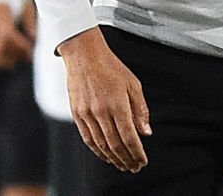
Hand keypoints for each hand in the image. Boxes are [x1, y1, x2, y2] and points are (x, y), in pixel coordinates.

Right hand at [0, 0, 35, 68]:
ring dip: (10, 58)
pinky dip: (3, 57)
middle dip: (16, 54)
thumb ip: (30, 21)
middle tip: (31, 55)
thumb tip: (34, 40)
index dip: (21, 45)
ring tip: (25, 57)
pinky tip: (16, 58)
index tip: (34, 48)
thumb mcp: (27, 2)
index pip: (8, 35)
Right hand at [60, 27, 150, 172]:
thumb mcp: (133, 84)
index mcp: (117, 103)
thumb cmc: (111, 67)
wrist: (84, 56)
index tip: (143, 160)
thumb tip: (146, 132)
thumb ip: (140, 109)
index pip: (129, 136)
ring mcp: (87, 114)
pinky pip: (88, 139)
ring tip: (123, 165)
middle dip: (126, 159)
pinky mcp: (77, 114)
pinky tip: (106, 156)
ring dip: (113, 158)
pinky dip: (97, 151)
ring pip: (101, 145)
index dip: (137, 152)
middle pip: (115, 144)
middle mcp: (101, 112)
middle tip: (135, 167)